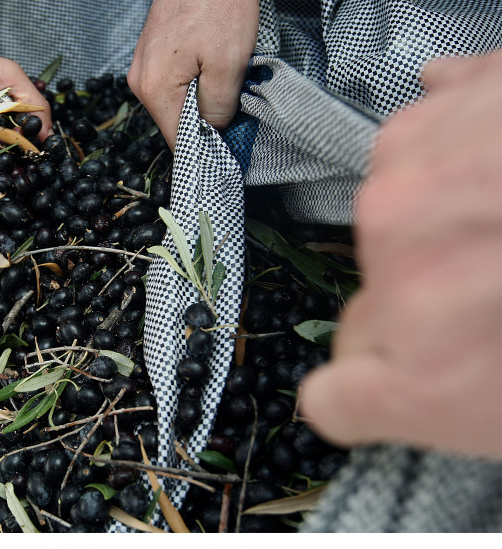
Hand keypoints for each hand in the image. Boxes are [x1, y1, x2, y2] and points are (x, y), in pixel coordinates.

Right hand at [127, 0, 258, 149]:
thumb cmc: (218, 5)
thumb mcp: (229, 63)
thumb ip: (218, 107)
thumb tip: (213, 131)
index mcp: (155, 89)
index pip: (177, 141)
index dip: (204, 148)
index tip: (226, 147)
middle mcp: (140, 81)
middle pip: (175, 123)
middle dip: (204, 121)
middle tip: (232, 104)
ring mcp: (143, 67)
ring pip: (176, 103)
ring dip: (200, 99)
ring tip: (222, 76)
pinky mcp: (151, 55)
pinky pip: (173, 84)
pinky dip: (194, 83)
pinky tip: (210, 64)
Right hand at [299, 51, 501, 458]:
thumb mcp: (495, 412)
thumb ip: (391, 400)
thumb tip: (339, 389)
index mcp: (420, 370)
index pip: (337, 395)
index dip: (375, 391)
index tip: (396, 380)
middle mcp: (399, 268)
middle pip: (373, 298)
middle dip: (424, 303)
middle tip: (497, 294)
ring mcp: (420, 180)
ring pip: (393, 217)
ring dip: (443, 224)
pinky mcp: (454, 104)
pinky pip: (430, 123)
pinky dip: (461, 140)